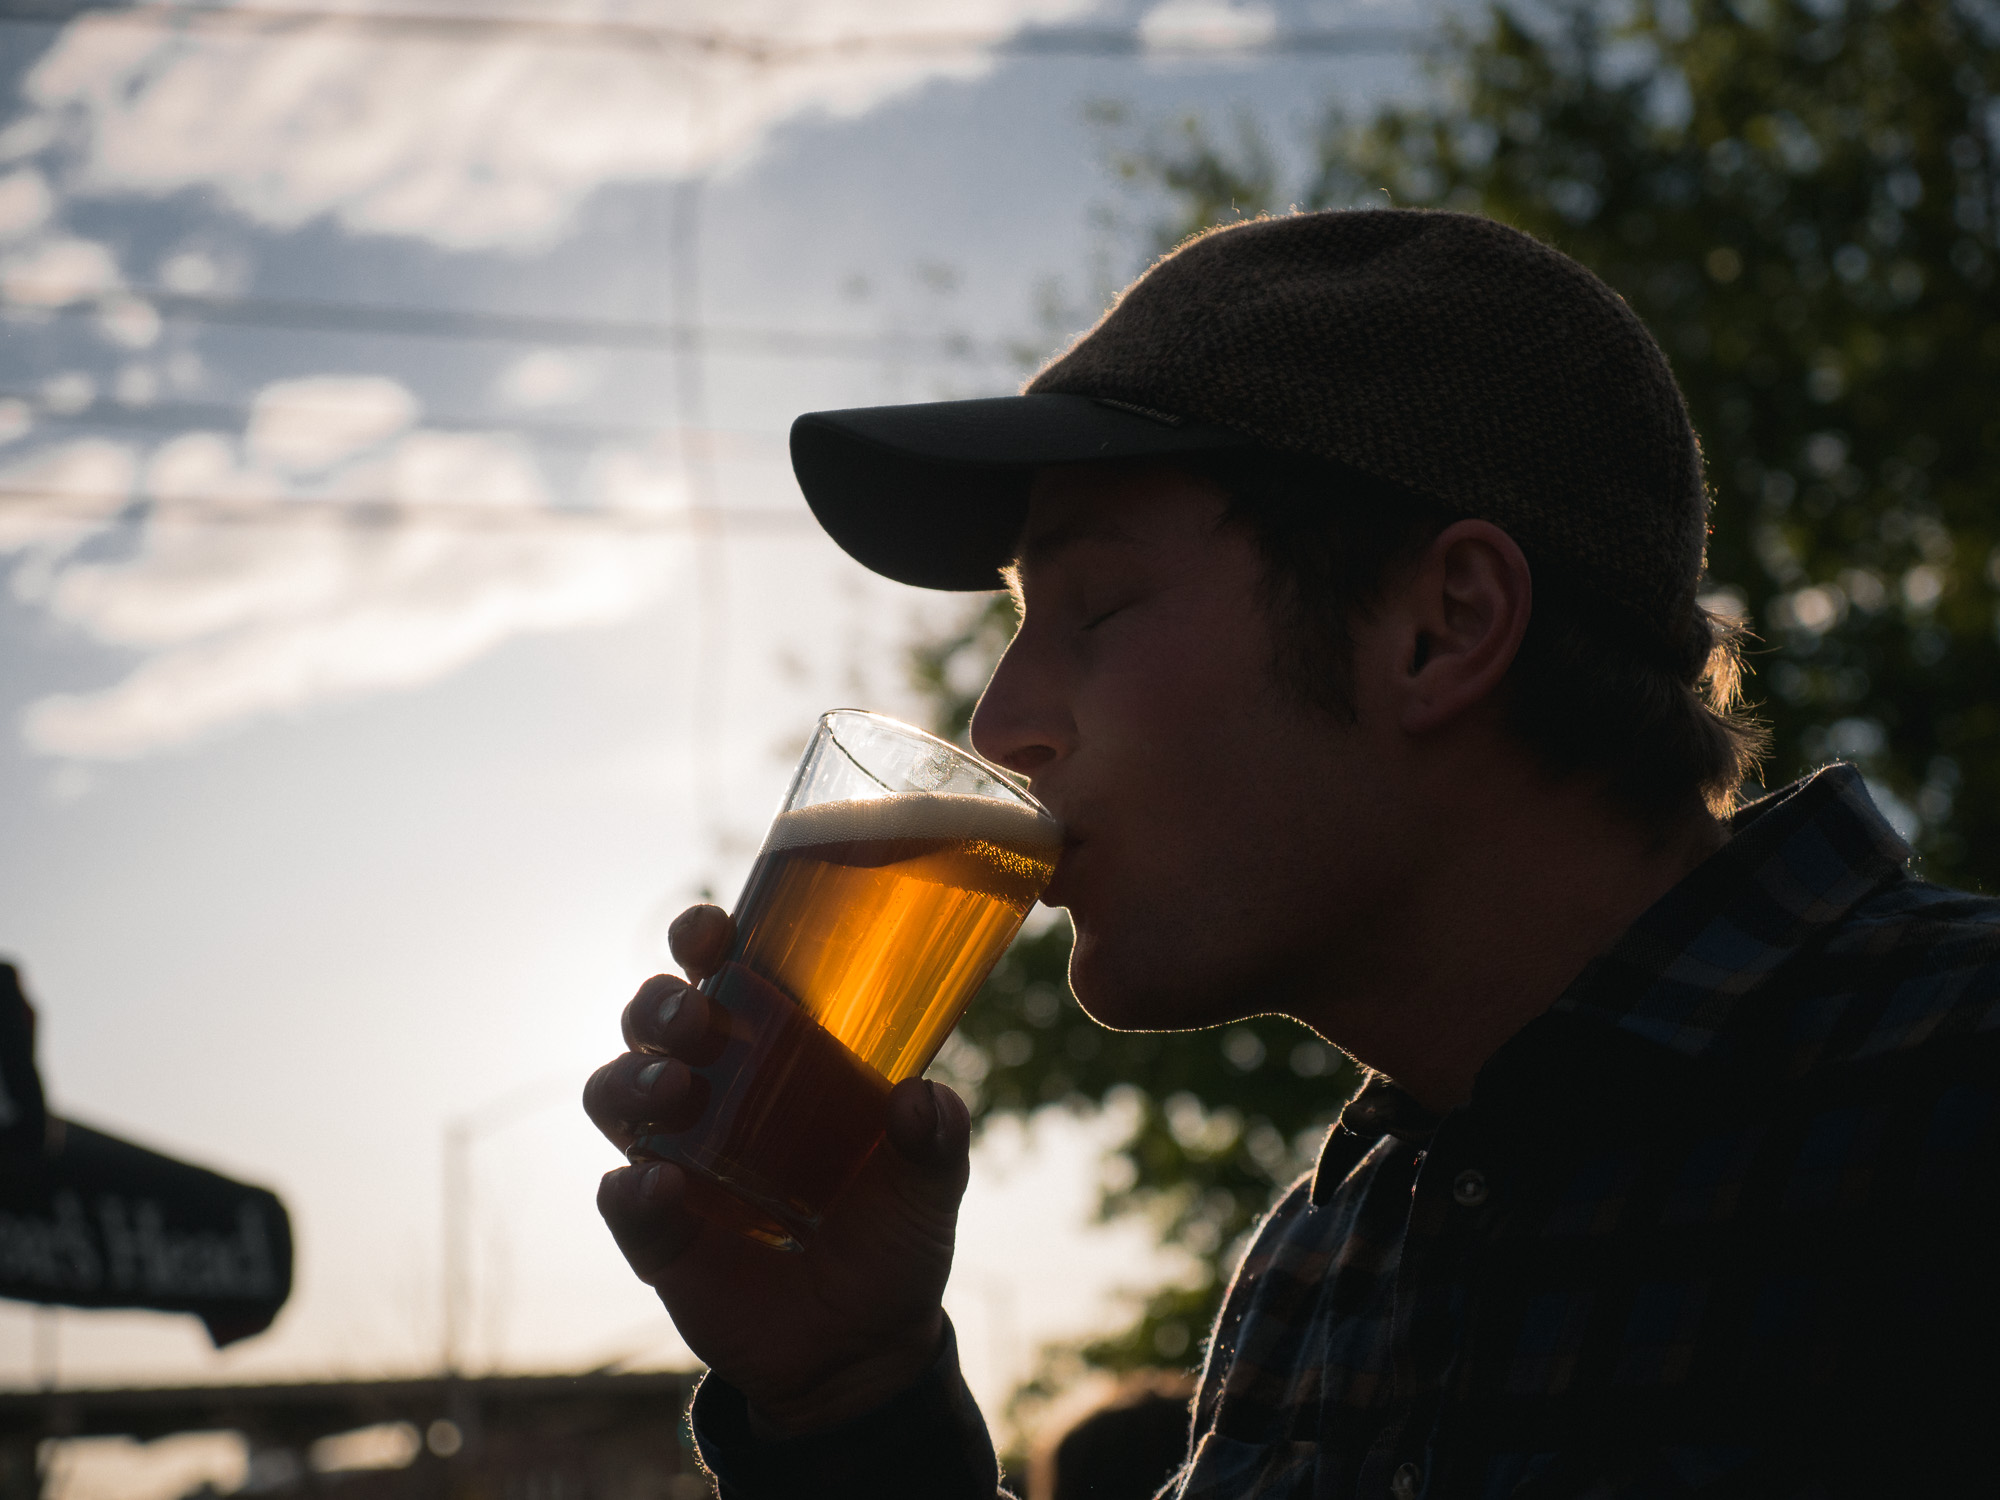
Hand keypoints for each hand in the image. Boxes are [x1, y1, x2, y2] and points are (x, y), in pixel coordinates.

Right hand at [585, 905, 971, 1435]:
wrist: (860, 1347)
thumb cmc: (888, 1239)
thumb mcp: (927, 1188)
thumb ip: (934, 1143)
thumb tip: (924, 1097)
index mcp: (772, 1053)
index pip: (718, 974)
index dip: (700, 940)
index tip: (711, 932)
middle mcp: (709, 1091)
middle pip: (649, 1020)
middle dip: (659, 1005)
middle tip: (699, 1020)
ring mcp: (673, 1158)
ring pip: (612, 1092)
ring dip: (634, 1079)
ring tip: (677, 1091)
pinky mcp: (653, 1231)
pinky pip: (619, 1196)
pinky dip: (632, 1186)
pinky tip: (663, 1185)